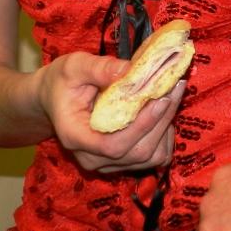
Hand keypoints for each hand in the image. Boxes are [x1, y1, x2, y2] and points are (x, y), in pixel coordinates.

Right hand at [36, 51, 182, 172]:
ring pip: (149, 158)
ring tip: (171, 95)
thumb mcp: (74, 66)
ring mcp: (106, 164)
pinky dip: (164, 136)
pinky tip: (162, 112)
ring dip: (166, 127)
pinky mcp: (121, 162)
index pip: (113, 145)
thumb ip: (100, 68)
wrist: (53, 99)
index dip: (141, 125)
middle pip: (137, 152)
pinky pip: (152, 157)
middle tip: (176, 86)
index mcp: (75, 137)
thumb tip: (131, 71)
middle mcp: (91, 158)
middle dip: (162, 119)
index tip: (160, 98)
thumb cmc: (63, 81)